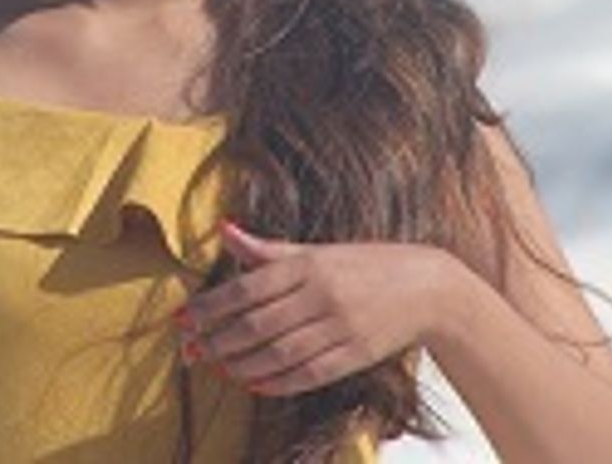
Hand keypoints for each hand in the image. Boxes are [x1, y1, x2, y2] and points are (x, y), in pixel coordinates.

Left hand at [174, 220, 452, 396]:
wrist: (428, 287)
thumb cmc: (366, 263)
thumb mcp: (317, 250)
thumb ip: (268, 248)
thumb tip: (224, 229)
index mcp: (308, 264)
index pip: (247, 288)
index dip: (211, 306)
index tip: (183, 317)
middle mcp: (321, 295)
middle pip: (256, 324)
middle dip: (217, 339)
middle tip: (188, 349)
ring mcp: (339, 328)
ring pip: (278, 353)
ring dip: (240, 363)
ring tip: (215, 366)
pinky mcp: (355, 356)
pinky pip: (308, 374)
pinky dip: (277, 382)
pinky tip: (253, 384)